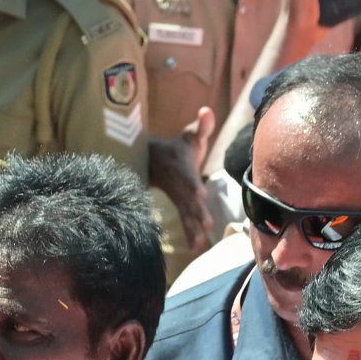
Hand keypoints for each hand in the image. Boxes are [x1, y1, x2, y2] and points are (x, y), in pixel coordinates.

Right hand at [148, 107, 215, 256]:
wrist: (152, 162)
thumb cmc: (177, 148)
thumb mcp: (189, 135)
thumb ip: (201, 127)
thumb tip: (207, 110)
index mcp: (182, 168)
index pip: (188, 176)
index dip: (193, 184)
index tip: (200, 194)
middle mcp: (178, 185)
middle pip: (187, 200)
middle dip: (196, 212)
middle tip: (206, 224)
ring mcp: (177, 198)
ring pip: (185, 214)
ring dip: (192, 229)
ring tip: (200, 244)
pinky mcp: (178, 207)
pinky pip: (184, 221)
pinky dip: (189, 235)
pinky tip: (196, 249)